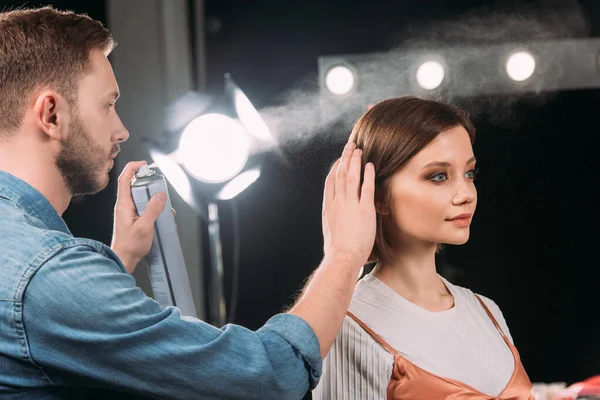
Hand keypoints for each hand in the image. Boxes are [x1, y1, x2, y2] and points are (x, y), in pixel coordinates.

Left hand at [111, 161, 166, 272]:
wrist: (124, 259)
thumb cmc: (129, 246)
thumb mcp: (144, 226)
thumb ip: (153, 209)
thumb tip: (160, 195)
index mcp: (123, 204)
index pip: (124, 179)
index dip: (133, 168)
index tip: (144, 164)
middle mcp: (125, 206)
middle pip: (135, 186)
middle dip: (149, 185)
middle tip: (160, 189)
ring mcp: (130, 212)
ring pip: (142, 197)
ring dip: (155, 201)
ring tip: (163, 210)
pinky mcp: (135, 218)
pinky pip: (145, 208)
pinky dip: (155, 210)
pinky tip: (161, 219)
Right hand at [322, 142, 375, 268]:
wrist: (342, 258)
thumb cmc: (338, 252)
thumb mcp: (331, 232)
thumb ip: (335, 221)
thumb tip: (338, 222)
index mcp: (329, 208)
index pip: (331, 182)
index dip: (336, 168)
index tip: (340, 160)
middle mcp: (338, 202)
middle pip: (340, 174)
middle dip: (345, 158)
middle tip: (350, 146)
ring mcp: (350, 205)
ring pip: (351, 176)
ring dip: (354, 161)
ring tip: (358, 150)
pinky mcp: (364, 210)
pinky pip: (366, 187)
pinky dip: (367, 174)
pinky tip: (369, 165)